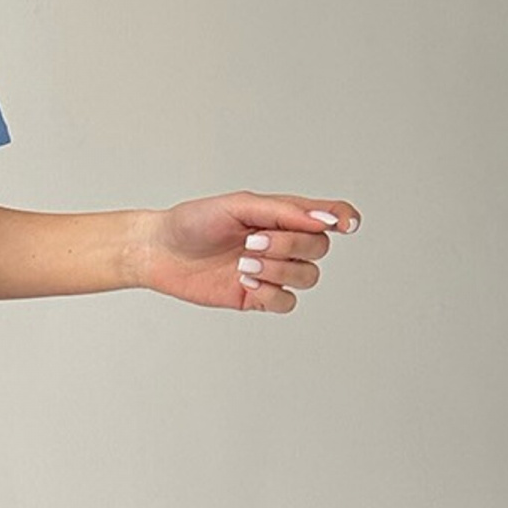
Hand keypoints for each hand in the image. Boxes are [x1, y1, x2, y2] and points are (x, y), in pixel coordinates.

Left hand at [132, 192, 361, 310]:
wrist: (160, 251)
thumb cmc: (194, 222)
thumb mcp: (239, 206)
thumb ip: (283, 211)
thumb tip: (323, 218)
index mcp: (281, 215)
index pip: (326, 217)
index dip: (343, 219)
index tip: (347, 225)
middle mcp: (281, 243)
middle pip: (319, 248)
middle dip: (290, 245)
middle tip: (251, 241)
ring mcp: (271, 271)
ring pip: (307, 277)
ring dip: (278, 269)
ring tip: (244, 263)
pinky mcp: (257, 297)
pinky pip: (286, 302)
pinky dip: (270, 292)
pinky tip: (244, 281)